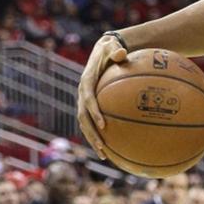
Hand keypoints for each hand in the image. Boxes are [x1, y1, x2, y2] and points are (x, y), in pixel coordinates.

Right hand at [77, 34, 127, 158]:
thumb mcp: (113, 48)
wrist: (102, 51)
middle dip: (92, 133)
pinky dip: (97, 135)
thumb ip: (117, 52)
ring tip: (104, 155)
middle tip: (103, 146)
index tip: (104, 125)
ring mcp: (83, 101)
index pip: (88, 100)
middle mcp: (82, 94)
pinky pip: (91, 123)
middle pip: (83, 118)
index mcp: (86, 82)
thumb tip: (122, 52)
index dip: (94, 112)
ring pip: (84, 125)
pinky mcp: (88, 106)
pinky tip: (110, 148)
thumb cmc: (111, 50)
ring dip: (92, 140)